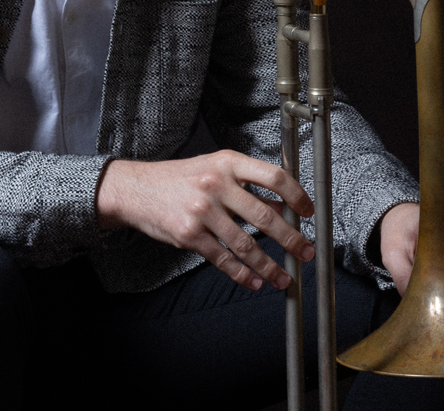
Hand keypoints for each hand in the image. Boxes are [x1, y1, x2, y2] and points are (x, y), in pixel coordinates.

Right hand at [96, 151, 314, 291]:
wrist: (134, 189)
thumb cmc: (179, 178)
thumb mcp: (213, 168)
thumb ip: (246, 184)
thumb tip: (285, 206)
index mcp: (226, 162)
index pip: (273, 176)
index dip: (297, 195)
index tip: (309, 212)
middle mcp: (215, 184)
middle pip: (266, 216)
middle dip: (292, 239)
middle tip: (307, 253)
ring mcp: (201, 211)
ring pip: (247, 245)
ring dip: (270, 266)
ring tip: (284, 277)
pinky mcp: (189, 235)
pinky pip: (223, 260)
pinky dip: (243, 275)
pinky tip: (254, 282)